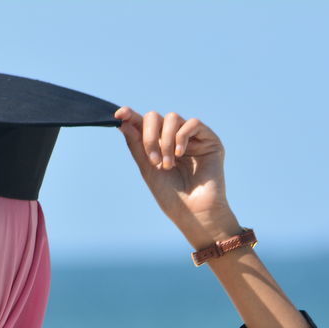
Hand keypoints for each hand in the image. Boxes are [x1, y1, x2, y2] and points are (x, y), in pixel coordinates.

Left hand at [114, 106, 240, 246]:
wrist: (194, 213)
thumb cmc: (172, 196)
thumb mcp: (148, 169)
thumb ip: (137, 145)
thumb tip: (123, 121)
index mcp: (159, 145)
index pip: (143, 124)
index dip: (131, 116)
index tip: (120, 114)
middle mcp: (174, 138)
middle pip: (156, 117)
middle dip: (150, 136)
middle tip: (153, 160)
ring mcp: (192, 138)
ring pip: (173, 118)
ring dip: (166, 141)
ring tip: (168, 164)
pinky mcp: (209, 139)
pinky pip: (193, 123)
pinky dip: (182, 137)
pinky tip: (181, 154)